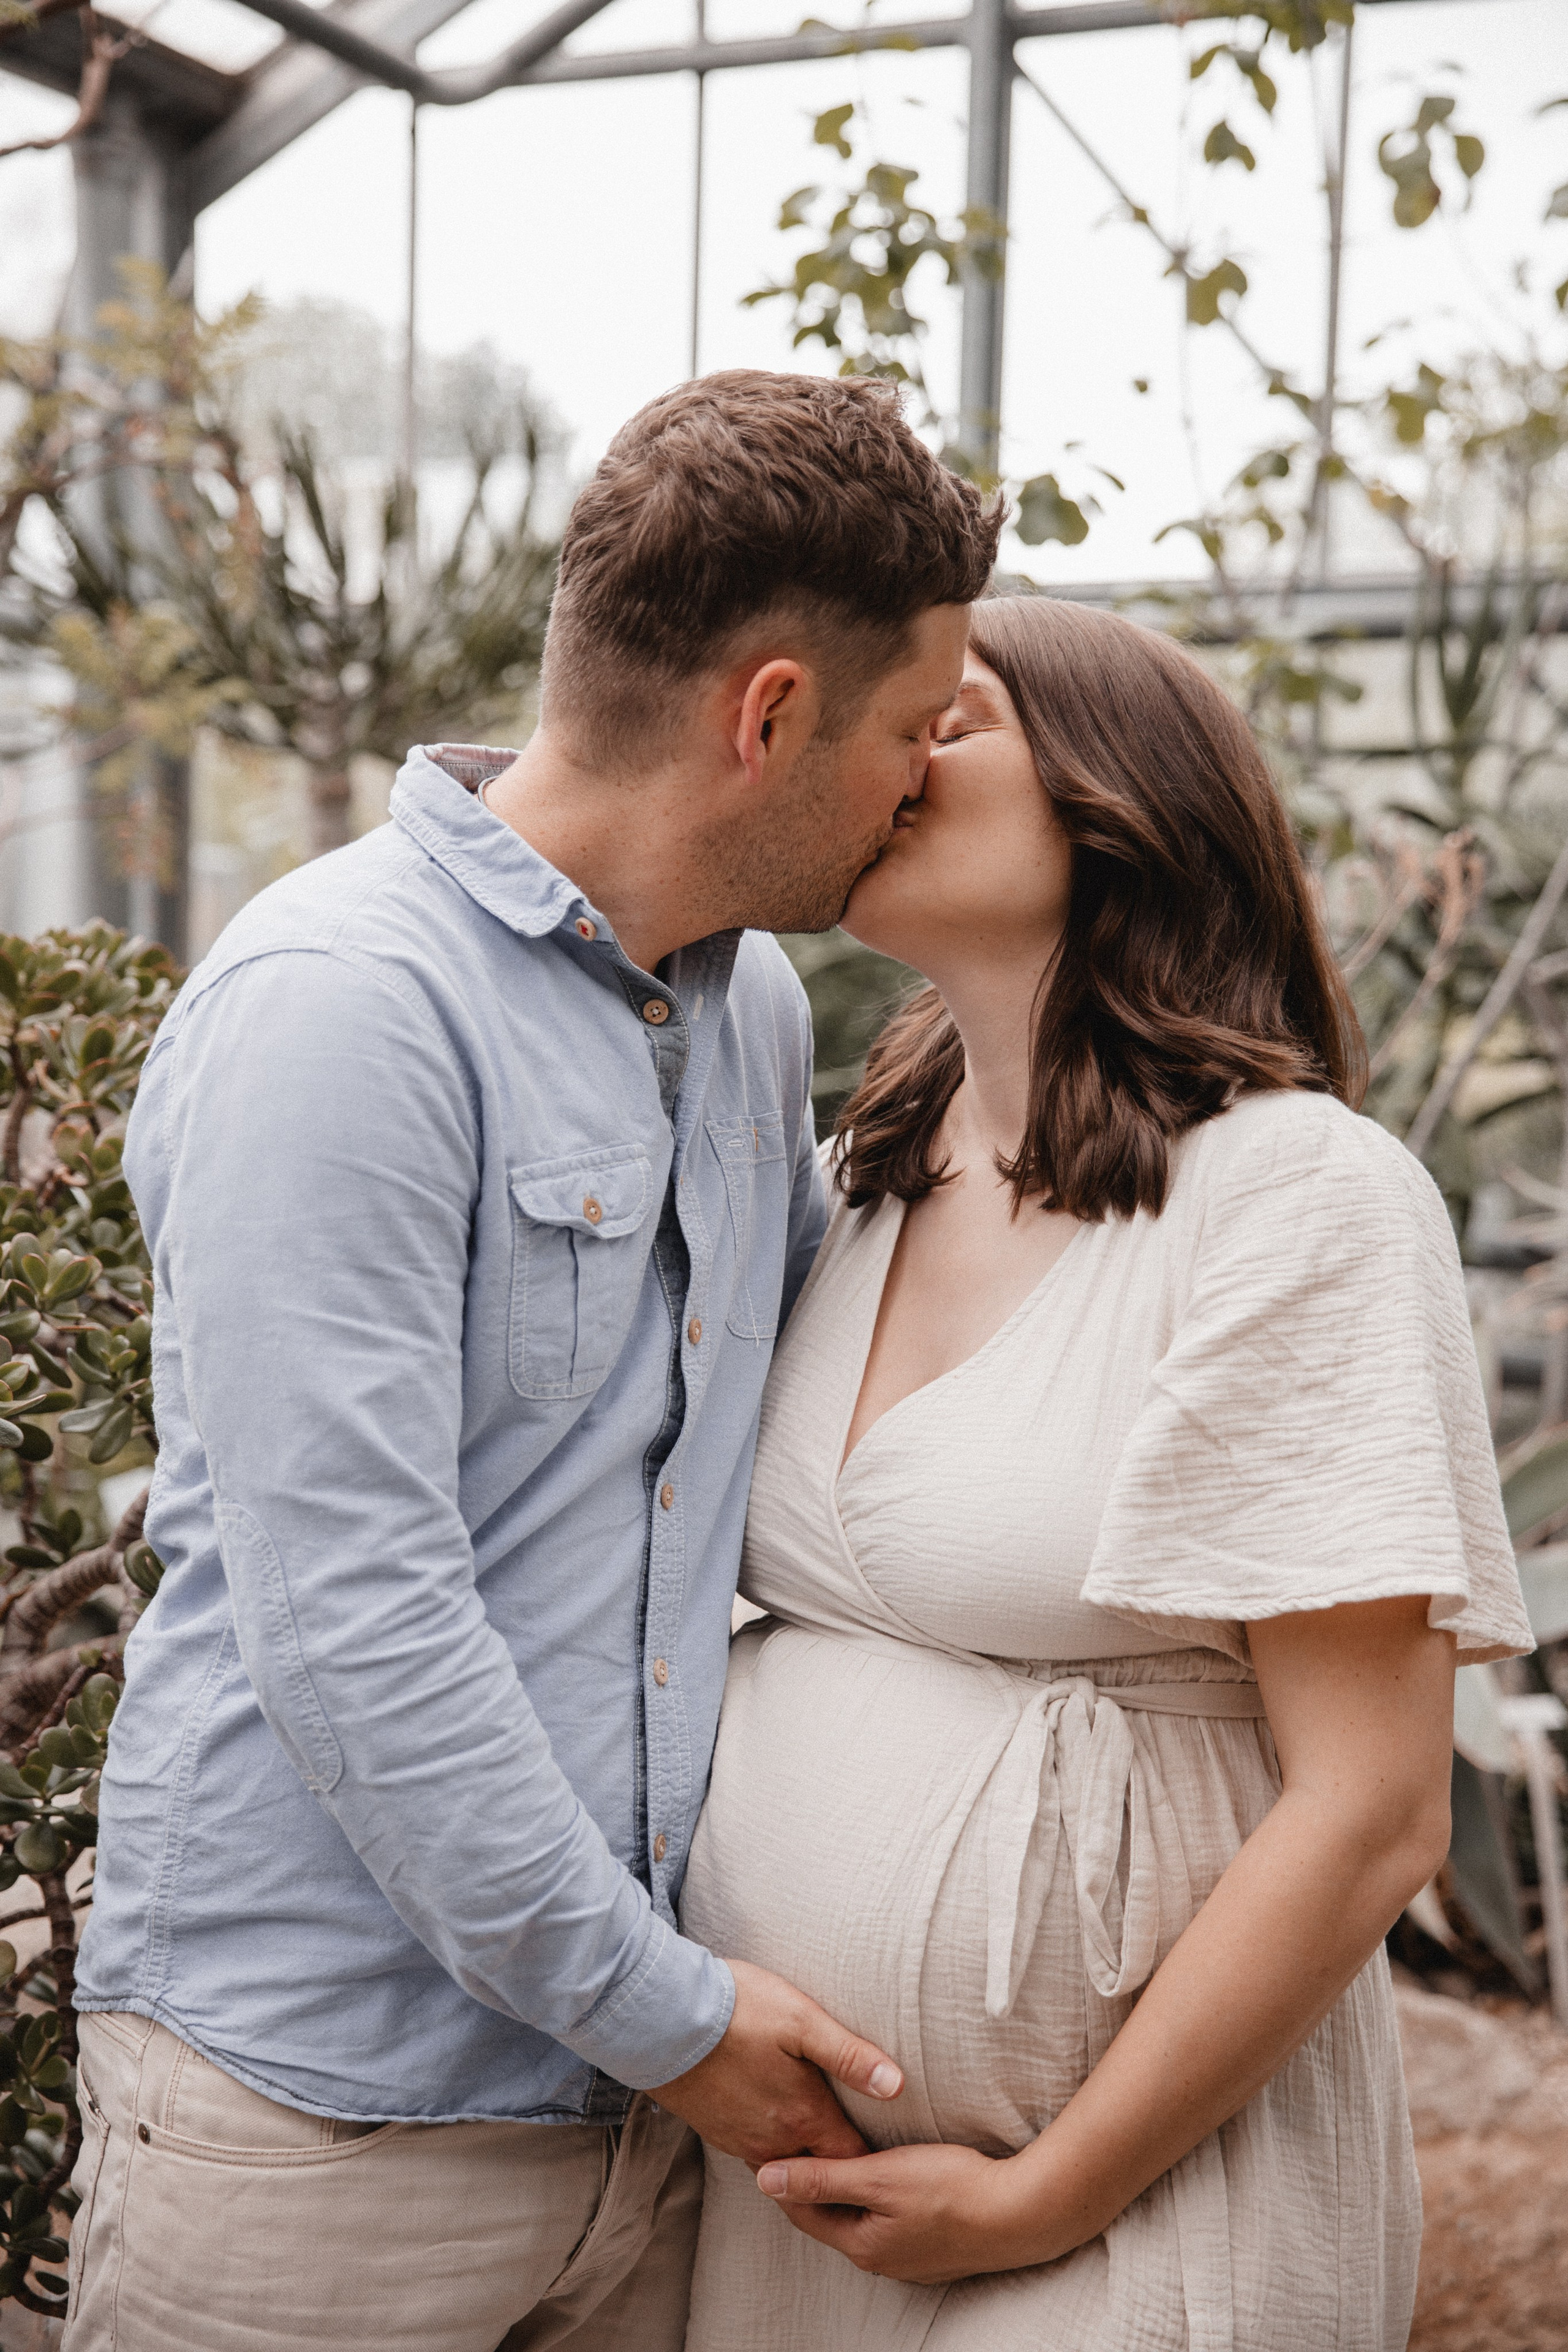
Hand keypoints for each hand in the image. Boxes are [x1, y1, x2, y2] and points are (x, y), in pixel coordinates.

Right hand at [652, 1957, 903, 2169]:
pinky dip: (772, 2146)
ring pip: (784, 2162)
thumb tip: (897, 2086)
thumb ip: (850, 2056)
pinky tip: (776, 2124)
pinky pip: (754, 2149)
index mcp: (802, 2117)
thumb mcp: (802, 2020)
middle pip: (817, 2169)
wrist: (660, 2018)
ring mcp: (740, 2140)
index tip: (890, 2159)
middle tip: (861, 2165)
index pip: (850, 2160)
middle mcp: (773, 2141)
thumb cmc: (736, 2011)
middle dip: (839, 2170)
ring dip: (803, 2158)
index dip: (871, 2161)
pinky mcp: (715, 2131)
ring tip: (823, 2146)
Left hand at [756, 2141, 1047, 2285]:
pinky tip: (880, 2178)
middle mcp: (881, 2260)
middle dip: (810, 2185)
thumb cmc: (951, 2190)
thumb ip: (823, 2178)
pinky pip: (887, 2224)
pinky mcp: (932, 2249)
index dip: (782, 2176)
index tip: (767, 2141)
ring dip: (843, 2192)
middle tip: (793, 2142)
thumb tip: (765, 2180)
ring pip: (860, 2220)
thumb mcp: (879, 2177)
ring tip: (831, 2153)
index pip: (802, 2210)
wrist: (1019, 2213)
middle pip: (830, 2218)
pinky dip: (873, 2200)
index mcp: (861, 2245)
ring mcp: (909, 2258)